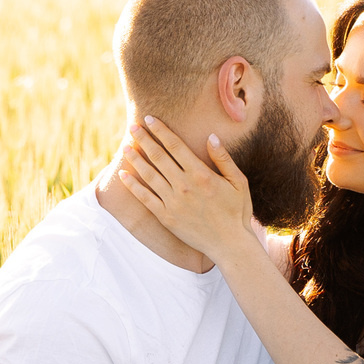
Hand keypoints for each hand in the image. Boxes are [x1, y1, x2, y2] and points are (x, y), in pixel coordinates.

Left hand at [116, 116, 261, 259]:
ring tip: (126, 147)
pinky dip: (133, 186)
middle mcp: (184, 185)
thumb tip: (211, 137)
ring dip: (135, 159)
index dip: (161, 130)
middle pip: (158, 156)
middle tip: (132, 127)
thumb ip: (223, 159)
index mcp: (200, 174)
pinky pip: (145, 198)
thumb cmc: (237, 211)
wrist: (229, 244)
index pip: (175, 145)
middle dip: (144, 139)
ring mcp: (173, 202)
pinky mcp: (166, 217)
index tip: (150, 119)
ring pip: (149, 175)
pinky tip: (124, 175)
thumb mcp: (238, 182)